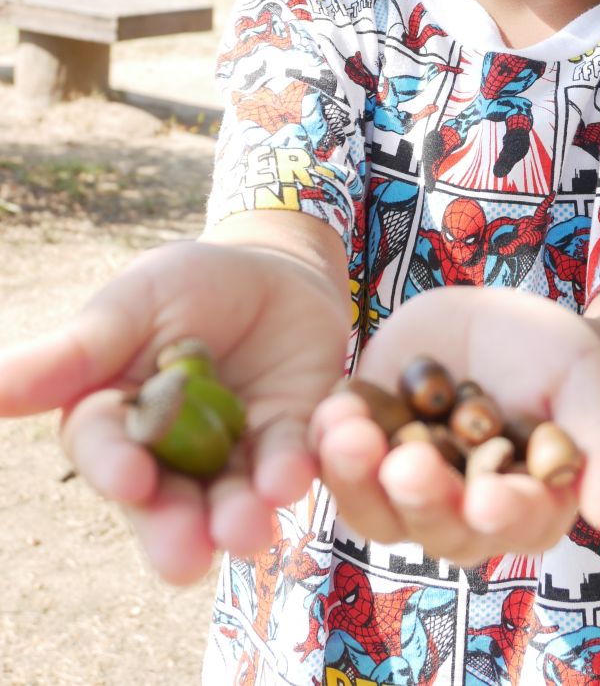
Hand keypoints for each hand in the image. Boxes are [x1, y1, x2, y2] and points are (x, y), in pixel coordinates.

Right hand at [0, 240, 348, 583]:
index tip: (130, 479)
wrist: (275, 269)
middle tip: (186, 556)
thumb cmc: (188, 283)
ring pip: (229, 503)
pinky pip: (292, 467)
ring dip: (238, 520)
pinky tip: (296, 475)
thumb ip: (76, 352)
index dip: (115, 467)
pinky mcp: (290, 448)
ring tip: (248, 530)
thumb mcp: (134, 303)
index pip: (104, 452)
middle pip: (164, 505)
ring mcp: (231, 460)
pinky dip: (294, 474)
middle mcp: (168, 459)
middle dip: (174, 531)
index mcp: (115, 421)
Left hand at [311, 286, 599, 567]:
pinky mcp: (368, 445)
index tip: (489, 501)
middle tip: (408, 465)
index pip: (517, 522)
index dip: (504, 514)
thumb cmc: (564, 367)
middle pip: (436, 523)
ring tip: (347, 433)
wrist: (508, 331)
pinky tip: (329, 410)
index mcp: (526, 508)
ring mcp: (407, 483)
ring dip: (356, 475)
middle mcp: (461, 513)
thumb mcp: (591, 390)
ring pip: (375, 502)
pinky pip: (338, 455)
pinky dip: (328, 438)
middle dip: (420, 496)